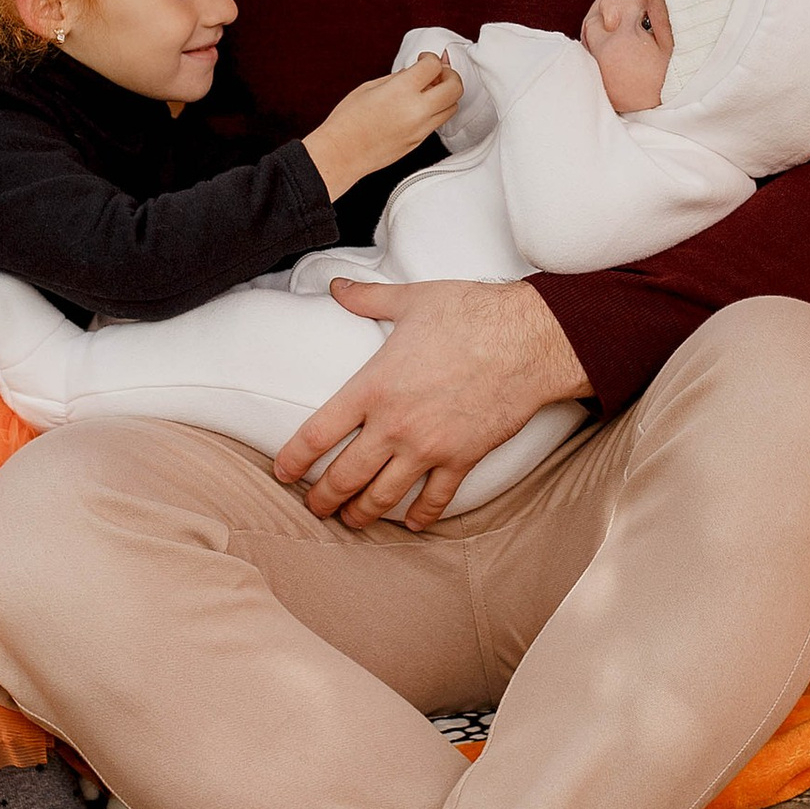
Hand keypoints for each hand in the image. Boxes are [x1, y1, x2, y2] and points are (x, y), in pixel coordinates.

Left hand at [272, 276, 590, 531]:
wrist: (528, 338)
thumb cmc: (469, 313)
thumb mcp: (411, 299)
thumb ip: (366, 297)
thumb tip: (336, 285)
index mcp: (373, 386)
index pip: (318, 433)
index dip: (293, 460)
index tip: (282, 473)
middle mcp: (394, 425)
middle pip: (345, 477)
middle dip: (322, 498)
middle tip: (312, 507)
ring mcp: (429, 447)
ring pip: (383, 496)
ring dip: (361, 513)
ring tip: (349, 521)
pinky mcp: (462, 458)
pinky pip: (436, 500)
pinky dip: (420, 516)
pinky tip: (411, 523)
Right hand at [302, 51, 464, 201]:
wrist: (341, 154)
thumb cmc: (347, 122)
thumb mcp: (369, 88)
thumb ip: (397, 78)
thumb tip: (413, 73)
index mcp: (402, 90)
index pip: (433, 66)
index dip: (430, 58)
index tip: (424, 59)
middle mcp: (416, 110)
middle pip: (455, 86)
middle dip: (450, 74)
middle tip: (438, 72)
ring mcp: (420, 128)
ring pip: (453, 107)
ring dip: (447, 94)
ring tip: (431, 90)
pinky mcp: (419, 142)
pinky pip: (439, 122)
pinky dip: (437, 110)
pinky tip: (422, 106)